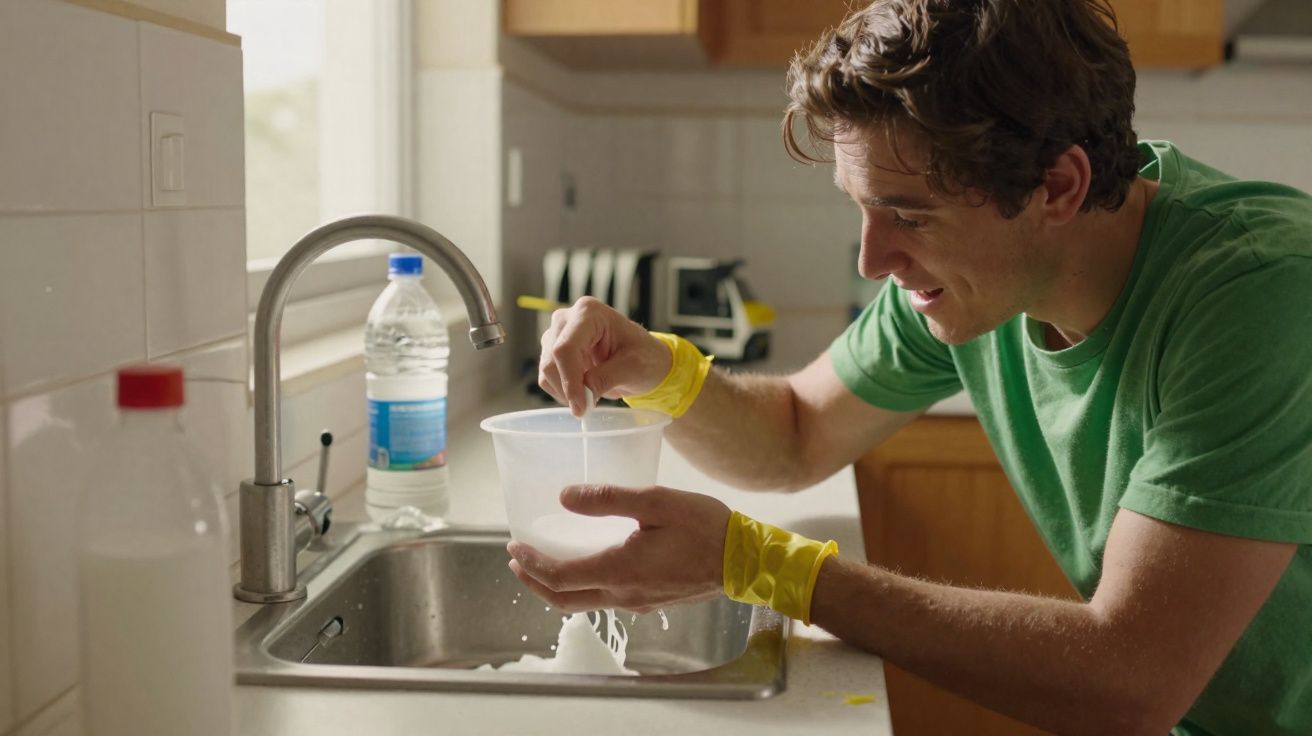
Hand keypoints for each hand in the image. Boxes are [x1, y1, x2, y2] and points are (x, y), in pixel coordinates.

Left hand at [507, 484, 732, 613]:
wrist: (748, 562)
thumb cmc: (706, 528)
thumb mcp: (656, 502)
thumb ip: (607, 499)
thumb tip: (564, 497)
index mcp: (618, 570)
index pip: (558, 577)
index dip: (531, 564)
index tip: (514, 546)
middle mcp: (623, 594)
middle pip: (564, 600)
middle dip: (534, 582)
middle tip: (517, 561)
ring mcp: (638, 602)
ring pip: (584, 603)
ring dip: (558, 586)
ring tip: (544, 563)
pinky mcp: (652, 601)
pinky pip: (606, 599)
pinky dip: (583, 586)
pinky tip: (588, 566)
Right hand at [538, 297, 671, 416]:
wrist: (643, 357)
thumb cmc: (644, 355)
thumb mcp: (632, 367)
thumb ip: (606, 378)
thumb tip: (582, 396)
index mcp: (589, 313)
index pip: (566, 348)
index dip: (570, 380)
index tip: (581, 406)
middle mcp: (567, 318)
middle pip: (552, 359)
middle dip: (568, 388)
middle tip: (588, 407)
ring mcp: (557, 334)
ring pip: (546, 370)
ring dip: (565, 391)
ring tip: (592, 393)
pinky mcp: (552, 350)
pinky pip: (547, 377)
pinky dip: (562, 391)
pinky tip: (583, 388)